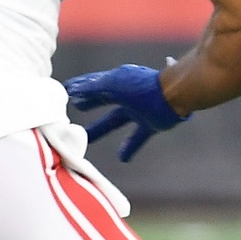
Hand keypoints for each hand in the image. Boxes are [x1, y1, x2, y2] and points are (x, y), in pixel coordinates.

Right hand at [64, 63, 187, 161]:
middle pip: (102, 100)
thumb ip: (92, 89)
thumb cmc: (142, 86)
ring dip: (100, 129)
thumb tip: (72, 92)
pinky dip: (129, 148)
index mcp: (117, 81)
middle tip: (74, 110)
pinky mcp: (151, 124)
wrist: (175, 94)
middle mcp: (127, 94)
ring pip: (115, 121)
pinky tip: (122, 159)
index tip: (66, 91)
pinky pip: (137, 138)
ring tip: (86, 140)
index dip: (80, 88)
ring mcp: (139, 109)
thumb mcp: (112, 85)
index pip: (94, 84)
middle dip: (88, 103)